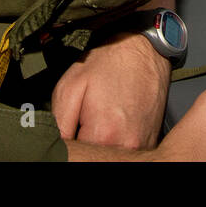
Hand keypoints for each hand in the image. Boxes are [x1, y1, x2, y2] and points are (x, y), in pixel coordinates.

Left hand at [52, 30, 170, 148]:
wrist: (143, 48)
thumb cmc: (109, 63)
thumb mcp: (70, 87)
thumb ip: (58, 124)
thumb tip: (53, 147)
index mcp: (103, 134)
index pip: (76, 156)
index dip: (68, 145)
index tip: (68, 132)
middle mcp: (126, 144)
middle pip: (93, 158)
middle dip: (84, 144)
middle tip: (83, 122)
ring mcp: (142, 145)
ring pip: (109, 156)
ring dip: (100, 144)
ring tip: (100, 119)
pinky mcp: (151, 141)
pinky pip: (126, 152)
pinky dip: (117, 142)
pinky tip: (115, 122)